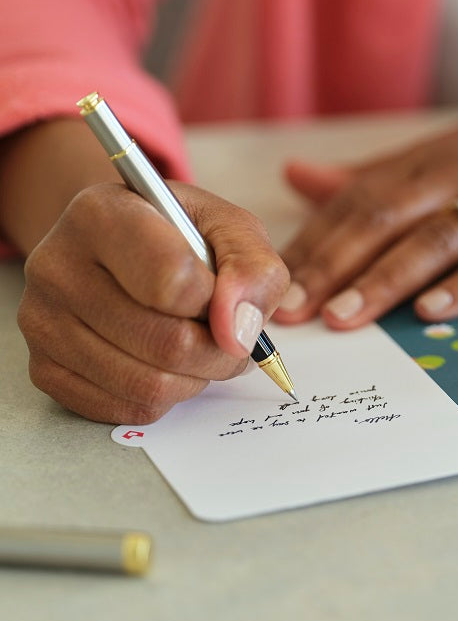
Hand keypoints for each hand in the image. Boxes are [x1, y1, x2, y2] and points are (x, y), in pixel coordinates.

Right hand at [17, 182, 288, 423]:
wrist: (122, 247)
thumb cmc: (181, 235)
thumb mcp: (231, 228)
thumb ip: (253, 268)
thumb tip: (240, 330)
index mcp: (103, 213)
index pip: (174, 280)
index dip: (219, 301)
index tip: (227, 296)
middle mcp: (58, 265)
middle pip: (166, 342)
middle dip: (219, 350)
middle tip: (231, 335)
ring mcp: (42, 320)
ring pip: (147, 384)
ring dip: (196, 376)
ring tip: (200, 345)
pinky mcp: (44, 367)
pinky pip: (125, 407)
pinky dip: (165, 396)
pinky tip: (167, 363)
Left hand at [274, 92, 457, 329]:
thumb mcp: (438, 151)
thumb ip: (369, 173)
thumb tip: (293, 175)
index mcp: (422, 163)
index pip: (352, 200)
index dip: (310, 242)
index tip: (267, 282)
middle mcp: (452, 175)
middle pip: (381, 217)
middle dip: (333, 265)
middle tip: (290, 311)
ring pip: (434, 237)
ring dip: (387, 278)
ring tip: (345, 317)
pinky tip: (435, 310)